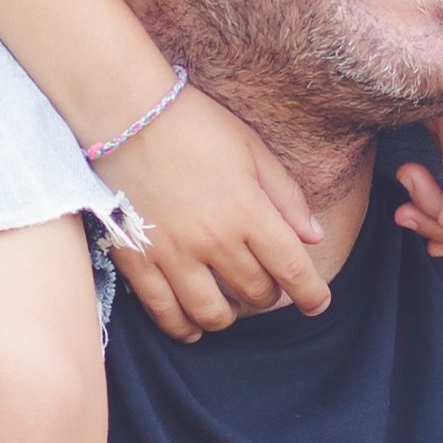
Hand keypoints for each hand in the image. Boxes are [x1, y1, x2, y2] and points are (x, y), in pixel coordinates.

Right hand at [99, 89, 329, 341]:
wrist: (125, 114)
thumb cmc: (194, 125)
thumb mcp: (252, 149)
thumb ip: (286, 196)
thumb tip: (314, 236)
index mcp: (247, 210)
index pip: (291, 268)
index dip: (310, 294)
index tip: (317, 304)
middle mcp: (214, 239)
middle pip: (254, 293)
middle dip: (268, 296)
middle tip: (265, 285)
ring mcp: (173, 253)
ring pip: (212, 313)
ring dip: (229, 318)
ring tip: (230, 307)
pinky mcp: (138, 260)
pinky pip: (164, 311)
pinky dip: (183, 327)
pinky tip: (192, 326)